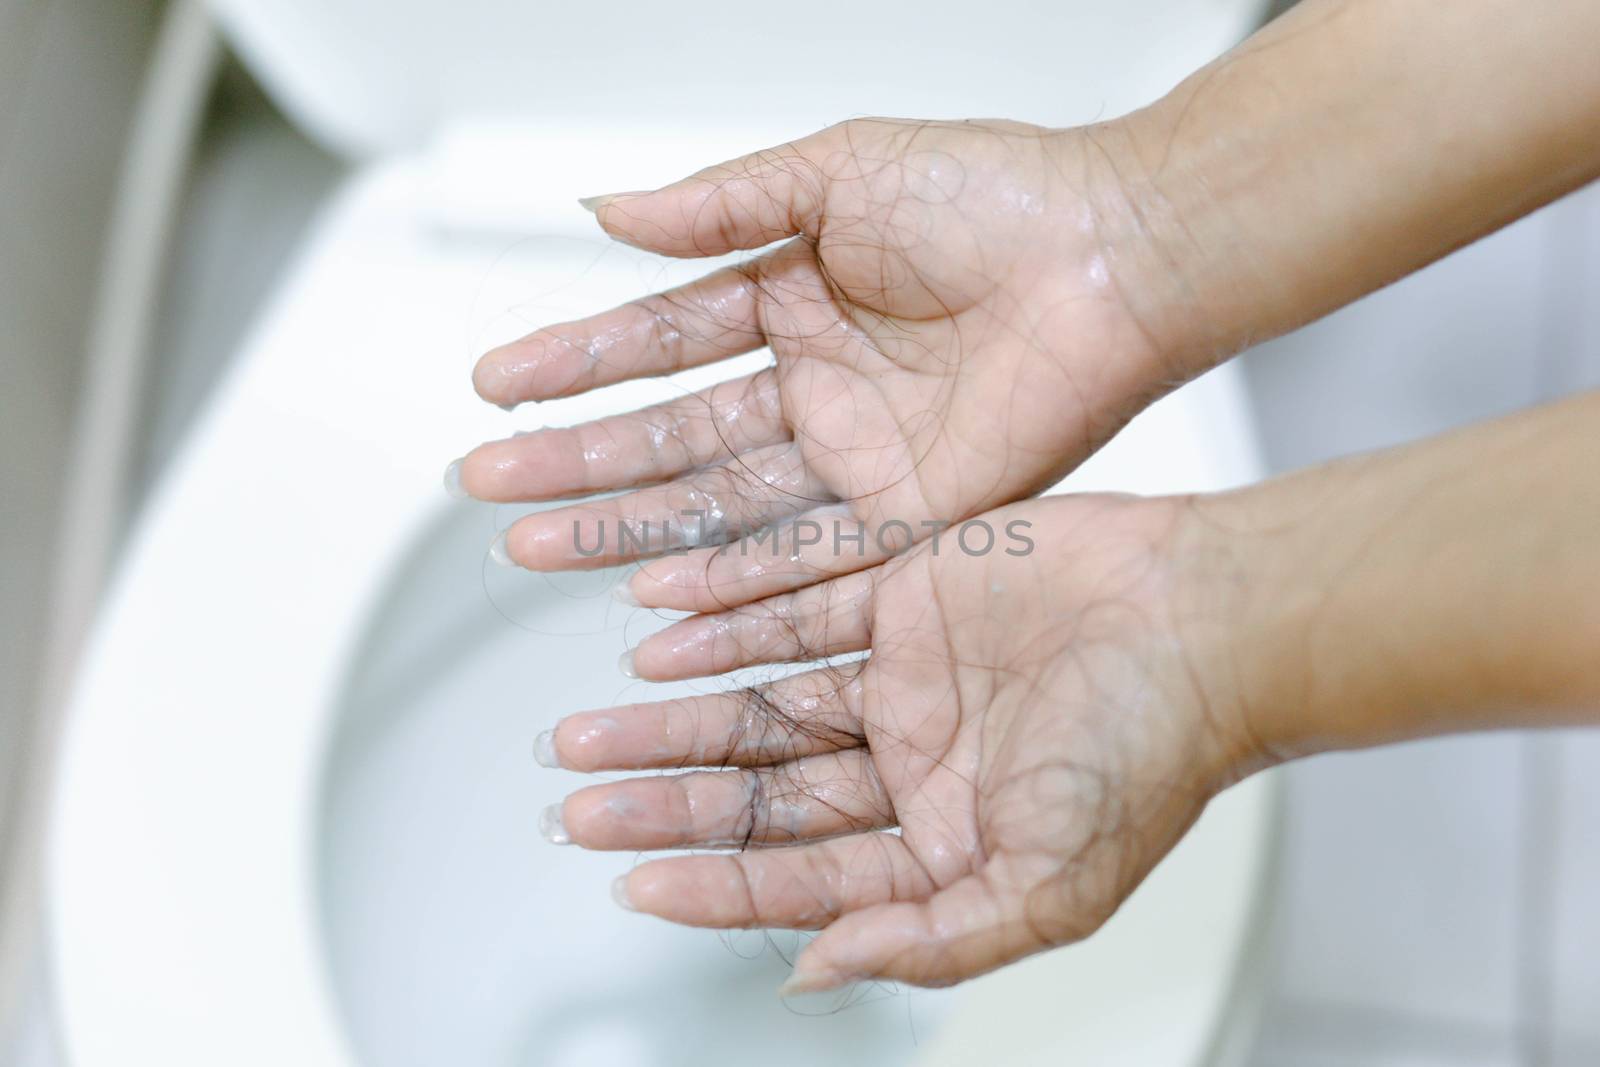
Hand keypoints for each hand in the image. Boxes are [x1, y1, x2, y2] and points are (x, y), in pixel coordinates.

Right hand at [454, 118, 1172, 612]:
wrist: (1113, 252)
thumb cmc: (997, 193)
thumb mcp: (835, 171)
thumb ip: (719, 207)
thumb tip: (605, 214)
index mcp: (792, 294)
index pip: (658, 340)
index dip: (577, 363)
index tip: (497, 384)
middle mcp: (815, 383)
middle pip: (671, 435)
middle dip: (575, 462)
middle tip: (489, 485)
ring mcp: (855, 454)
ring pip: (717, 503)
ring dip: (624, 528)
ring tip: (533, 547)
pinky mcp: (906, 513)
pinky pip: (803, 555)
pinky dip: (728, 580)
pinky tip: (652, 594)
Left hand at [535, 494, 1252, 990]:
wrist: (1207, 616)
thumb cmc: (1156, 753)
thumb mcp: (1050, 890)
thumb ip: (932, 941)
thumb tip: (815, 974)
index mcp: (940, 842)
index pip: (797, 872)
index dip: (712, 882)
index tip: (630, 882)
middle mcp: (909, 761)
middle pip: (761, 789)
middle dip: (667, 799)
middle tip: (576, 802)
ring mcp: (900, 675)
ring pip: (759, 701)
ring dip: (676, 717)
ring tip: (590, 731)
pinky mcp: (902, 589)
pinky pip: (793, 607)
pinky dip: (726, 620)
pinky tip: (662, 635)